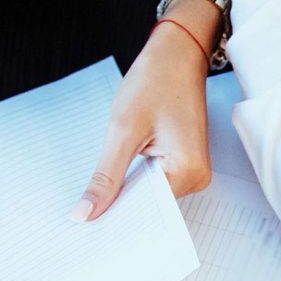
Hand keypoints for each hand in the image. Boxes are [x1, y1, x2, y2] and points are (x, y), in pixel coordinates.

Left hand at [75, 2, 218, 220]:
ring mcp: (192, 171)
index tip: (85, 225)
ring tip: (101, 192)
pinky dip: (134, 181)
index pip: (147, 210)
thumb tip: (86, 213)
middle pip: (150, 205)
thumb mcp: (122, 131)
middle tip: (83, 213)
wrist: (176, 55)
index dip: (115, 216)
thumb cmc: (155, 82)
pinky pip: (155, 182)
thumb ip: (106, 177)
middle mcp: (197, 177)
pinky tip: (117, 176)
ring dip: (126, 191)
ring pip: (150, 195)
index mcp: (187, 171)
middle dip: (119, 206)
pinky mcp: (184, 163)